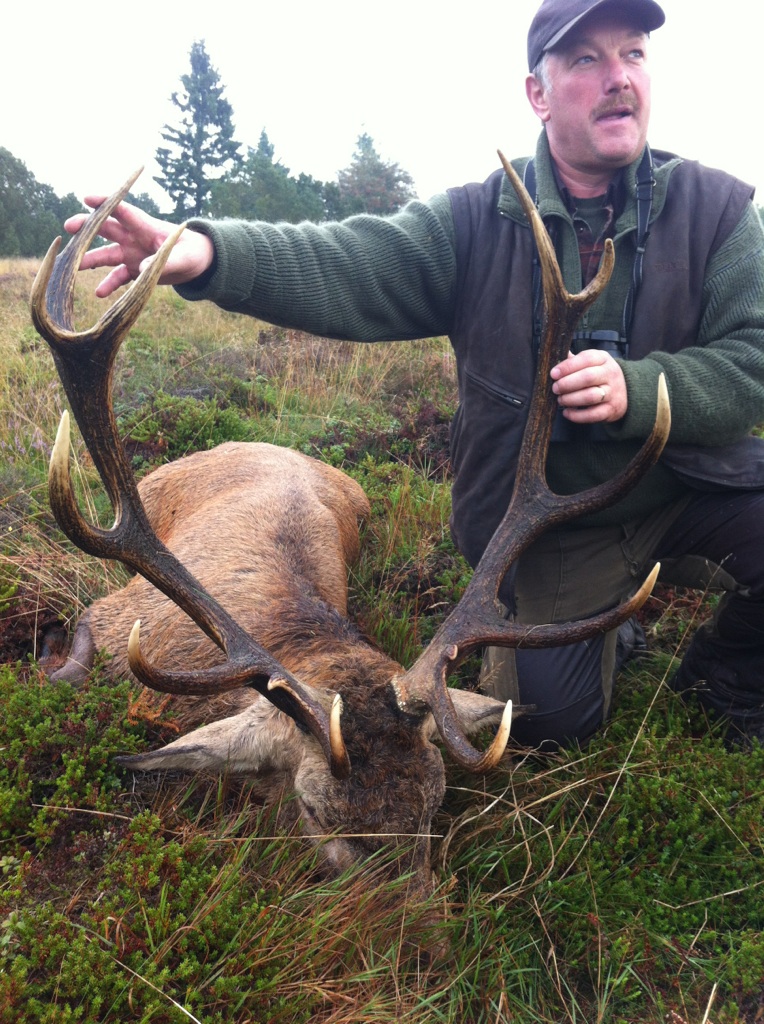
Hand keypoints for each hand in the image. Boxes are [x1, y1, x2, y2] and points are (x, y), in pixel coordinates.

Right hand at [64, 198, 214, 297]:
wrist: (196, 264)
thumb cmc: (192, 252)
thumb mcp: (183, 257)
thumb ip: (164, 261)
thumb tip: (140, 269)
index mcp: (145, 227)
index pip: (123, 211)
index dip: (105, 203)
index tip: (87, 198)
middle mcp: (133, 238)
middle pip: (106, 229)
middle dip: (86, 227)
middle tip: (68, 227)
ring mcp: (131, 254)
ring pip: (106, 255)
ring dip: (89, 260)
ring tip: (73, 267)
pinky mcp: (134, 270)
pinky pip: (117, 277)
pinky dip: (108, 284)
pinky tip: (99, 293)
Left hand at [550, 349, 627, 422]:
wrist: (623, 392)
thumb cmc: (599, 375)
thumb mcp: (591, 363)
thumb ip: (573, 360)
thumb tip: (555, 357)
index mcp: (603, 359)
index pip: (586, 359)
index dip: (568, 366)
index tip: (553, 374)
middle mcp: (610, 374)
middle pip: (588, 377)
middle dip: (567, 384)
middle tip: (555, 388)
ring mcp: (613, 393)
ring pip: (590, 396)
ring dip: (571, 399)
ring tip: (561, 400)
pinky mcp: (611, 409)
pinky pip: (593, 414)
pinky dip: (576, 415)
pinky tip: (567, 412)